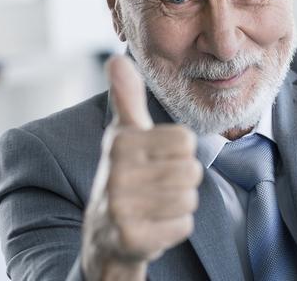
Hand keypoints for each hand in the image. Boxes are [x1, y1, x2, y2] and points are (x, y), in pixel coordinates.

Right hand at [81, 56, 202, 280]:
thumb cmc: (125, 176)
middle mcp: (117, 172)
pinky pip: (182, 226)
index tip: (156, 160)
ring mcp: (121, 208)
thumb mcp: (124, 135)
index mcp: (122, 142)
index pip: (187, 140)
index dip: (179, 152)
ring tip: (153, 206)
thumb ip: (127, 97)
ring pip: (189, 198)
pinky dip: (174, 229)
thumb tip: (117, 58)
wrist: (105, 235)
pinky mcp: (131, 238)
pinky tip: (152, 227)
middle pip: (192, 170)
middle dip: (181, 181)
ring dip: (178, 205)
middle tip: (156, 187)